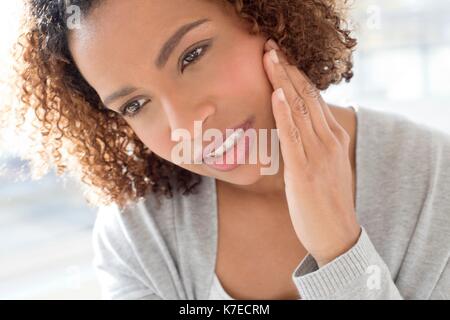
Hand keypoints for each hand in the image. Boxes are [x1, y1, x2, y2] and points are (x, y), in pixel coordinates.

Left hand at [263, 39, 360, 266]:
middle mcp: (329, 139)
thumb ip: (313, 144)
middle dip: (287, 70)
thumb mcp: (325, 165)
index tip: (280, 58)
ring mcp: (318, 153)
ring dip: (282, 81)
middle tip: (270, 48)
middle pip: (306, 96)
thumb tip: (294, 128)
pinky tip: (277, 94)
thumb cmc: (326, 201)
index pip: (314, 98)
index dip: (296, 75)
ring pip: (299, 109)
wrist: (337, 234)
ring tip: (268, 58)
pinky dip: (285, 113)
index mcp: (333, 137)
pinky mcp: (304, 170)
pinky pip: (293, 136)